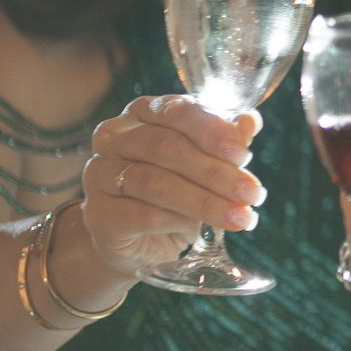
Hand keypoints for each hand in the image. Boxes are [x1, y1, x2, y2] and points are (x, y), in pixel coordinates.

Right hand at [81, 96, 264, 273]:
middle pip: (166, 147)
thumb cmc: (178, 188)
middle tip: (252, 192)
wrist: (141, 239)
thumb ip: (227, 142)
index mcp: (143, 112)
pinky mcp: (98, 214)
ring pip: (155, 183)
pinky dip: (179, 221)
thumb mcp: (207, 162)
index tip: (243, 155)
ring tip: (240, 216)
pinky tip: (202, 230)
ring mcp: (99, 174)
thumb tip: (251, 122)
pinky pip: (142, 215)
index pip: (176, 111)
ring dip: (205, 201)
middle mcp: (113, 137)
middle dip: (216, 172)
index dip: (212, 132)